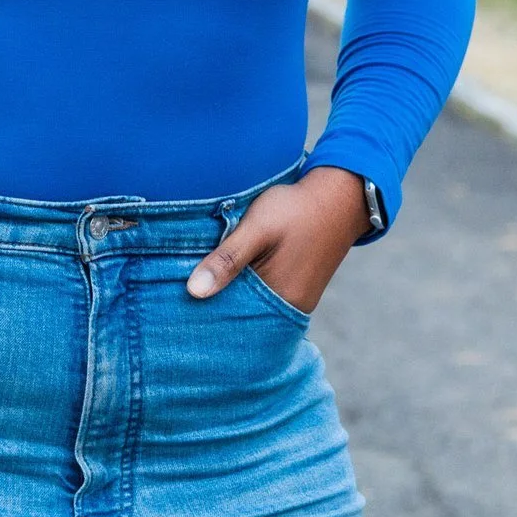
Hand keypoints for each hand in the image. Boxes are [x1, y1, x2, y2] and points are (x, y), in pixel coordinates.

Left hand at [184, 168, 370, 315]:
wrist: (339, 196)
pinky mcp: (297, 286)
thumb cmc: (296, 210)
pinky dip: (245, 288)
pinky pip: (264, 296)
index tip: (176, 305)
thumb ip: (227, 259)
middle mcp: (289, 306)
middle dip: (215, 306)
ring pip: (252, 305)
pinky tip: (228, 277)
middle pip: (243, 316)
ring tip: (200, 285)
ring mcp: (295, 298)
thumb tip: (194, 292)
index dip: (205, 311)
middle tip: (179, 297)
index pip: (232, 319)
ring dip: (230, 296)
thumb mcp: (257, 228)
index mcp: (280, 298)